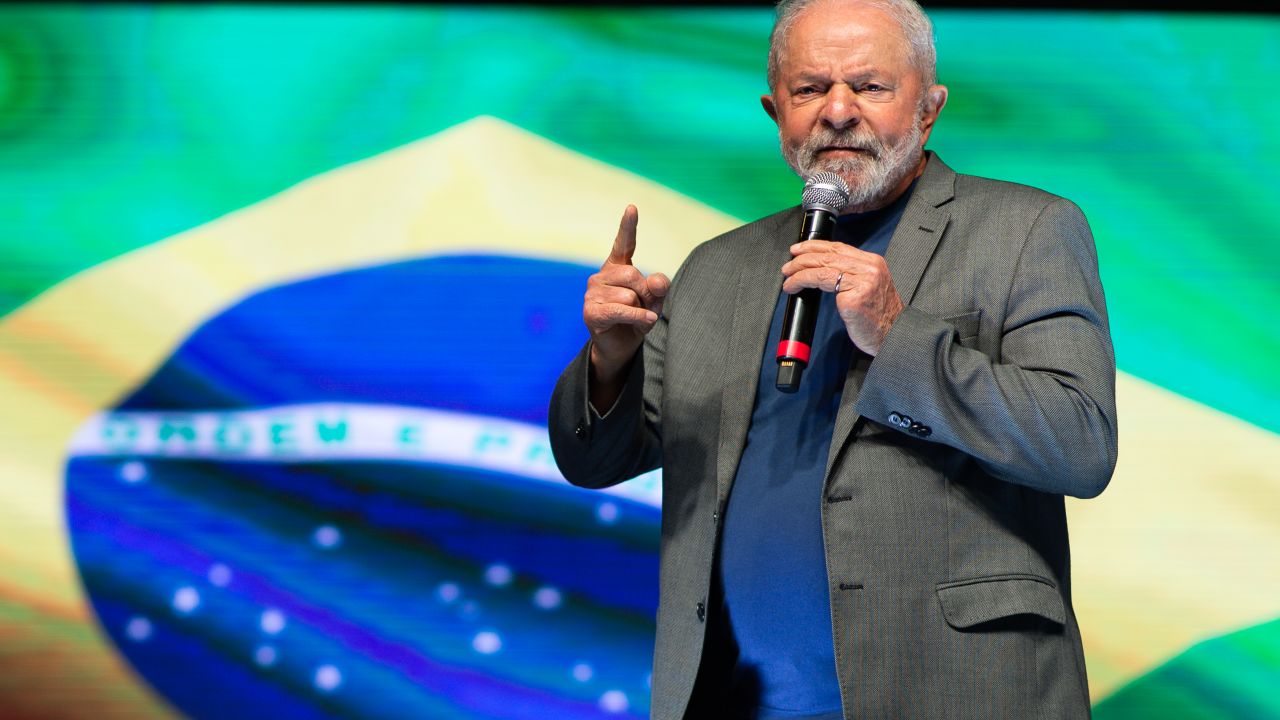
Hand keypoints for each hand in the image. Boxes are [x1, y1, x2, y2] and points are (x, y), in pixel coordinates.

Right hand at [584, 205, 670, 403]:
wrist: (621, 348)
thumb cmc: (638, 318)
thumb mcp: (655, 301)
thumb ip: (659, 287)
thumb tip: (655, 281)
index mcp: (618, 266)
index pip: (624, 243)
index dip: (628, 226)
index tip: (632, 208)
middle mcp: (601, 275)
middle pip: (633, 275)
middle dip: (645, 294)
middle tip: (643, 308)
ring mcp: (592, 293)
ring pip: (629, 294)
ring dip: (641, 309)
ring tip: (636, 318)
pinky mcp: (591, 312)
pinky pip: (621, 309)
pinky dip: (637, 317)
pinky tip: (643, 321)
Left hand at [781, 240, 903, 355]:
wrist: (893, 335)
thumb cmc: (879, 316)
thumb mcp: (869, 286)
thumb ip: (851, 274)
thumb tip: (822, 268)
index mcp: (873, 263)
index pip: (839, 247)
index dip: (815, 246)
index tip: (799, 249)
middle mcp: (869, 269)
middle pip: (828, 256)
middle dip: (803, 258)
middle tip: (788, 265)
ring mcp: (862, 283)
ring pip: (822, 268)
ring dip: (799, 271)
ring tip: (788, 277)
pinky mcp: (853, 299)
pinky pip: (822, 284)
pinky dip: (803, 282)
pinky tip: (795, 287)